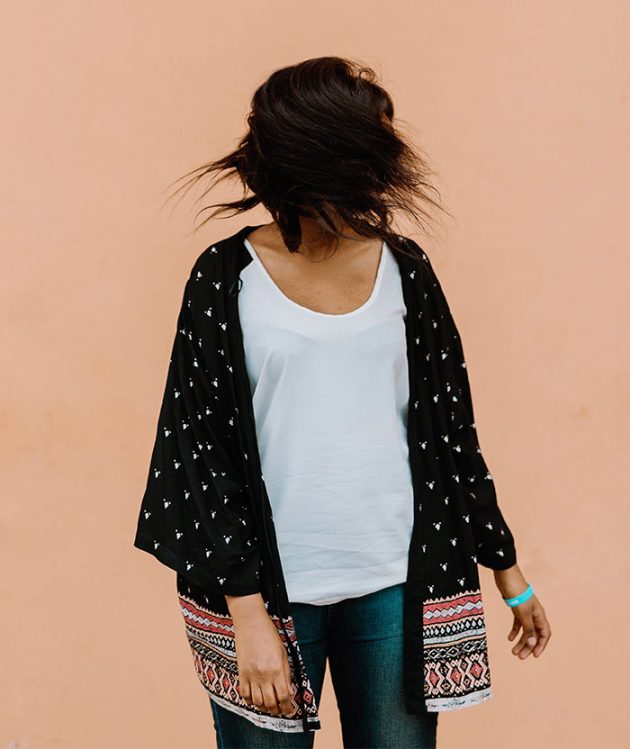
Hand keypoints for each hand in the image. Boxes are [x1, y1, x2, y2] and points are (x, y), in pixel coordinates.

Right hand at [225, 592, 295, 716]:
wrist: (251, 623)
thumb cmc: (269, 635)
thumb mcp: (283, 653)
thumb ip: (286, 674)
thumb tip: (288, 691)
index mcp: (277, 670)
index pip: (284, 697)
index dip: (288, 708)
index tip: (290, 711)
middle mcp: (264, 675)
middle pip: (270, 703)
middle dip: (277, 710)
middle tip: (280, 711)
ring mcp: (251, 675)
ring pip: (258, 702)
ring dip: (264, 708)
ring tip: (269, 707)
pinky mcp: (241, 673)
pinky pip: (244, 694)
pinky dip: (250, 701)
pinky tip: (255, 699)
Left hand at [493, 565, 551, 658]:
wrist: (506, 577)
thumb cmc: (517, 593)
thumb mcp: (523, 613)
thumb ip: (528, 629)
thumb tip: (532, 645)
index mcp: (539, 615)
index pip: (545, 634)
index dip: (541, 645)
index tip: (535, 656)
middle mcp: (534, 614)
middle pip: (534, 634)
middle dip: (528, 646)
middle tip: (519, 657)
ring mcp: (525, 611)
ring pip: (526, 630)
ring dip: (521, 641)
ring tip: (513, 652)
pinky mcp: (516, 608)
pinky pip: (518, 623)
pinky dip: (514, 631)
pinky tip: (509, 638)